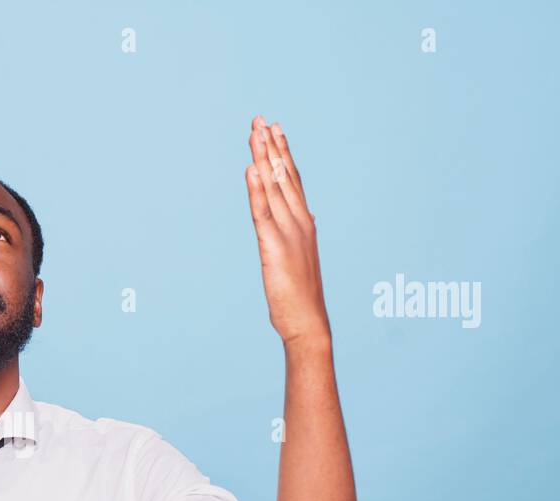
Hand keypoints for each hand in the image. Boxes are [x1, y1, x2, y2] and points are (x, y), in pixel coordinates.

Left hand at [244, 116, 329, 344]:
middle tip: (261, 119)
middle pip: (283, 176)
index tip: (274, 129)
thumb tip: (307, 217)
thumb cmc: (301, 295)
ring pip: (273, 187)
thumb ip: (299, 234)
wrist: (308, 322)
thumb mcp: (298, 257)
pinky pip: (262, 212)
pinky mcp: (274, 246)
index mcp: (304, 222)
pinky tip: (251, 168)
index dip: (282, 153)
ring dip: (263, 158)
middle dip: (271, 146)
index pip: (292, 180)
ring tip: (255, 132)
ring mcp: (289, 232)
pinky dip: (256, 189)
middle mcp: (299, 220)